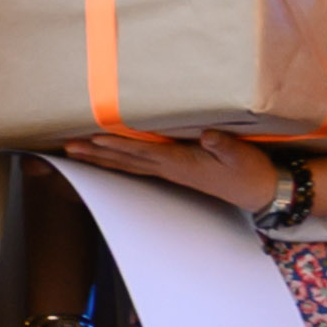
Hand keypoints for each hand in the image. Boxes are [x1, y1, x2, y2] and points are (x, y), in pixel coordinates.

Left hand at [68, 125, 292, 212]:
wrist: (259, 192)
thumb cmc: (249, 171)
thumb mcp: (241, 156)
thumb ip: (223, 144)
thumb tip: (207, 135)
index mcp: (180, 163)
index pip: (141, 152)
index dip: (117, 145)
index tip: (94, 138)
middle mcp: (168, 169)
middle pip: (125, 160)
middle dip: (96, 153)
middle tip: (68, 147)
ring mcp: (169, 171)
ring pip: (127, 164)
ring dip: (100, 157)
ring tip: (75, 150)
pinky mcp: (174, 170)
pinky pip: (138, 164)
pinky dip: (118, 159)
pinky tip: (105, 155)